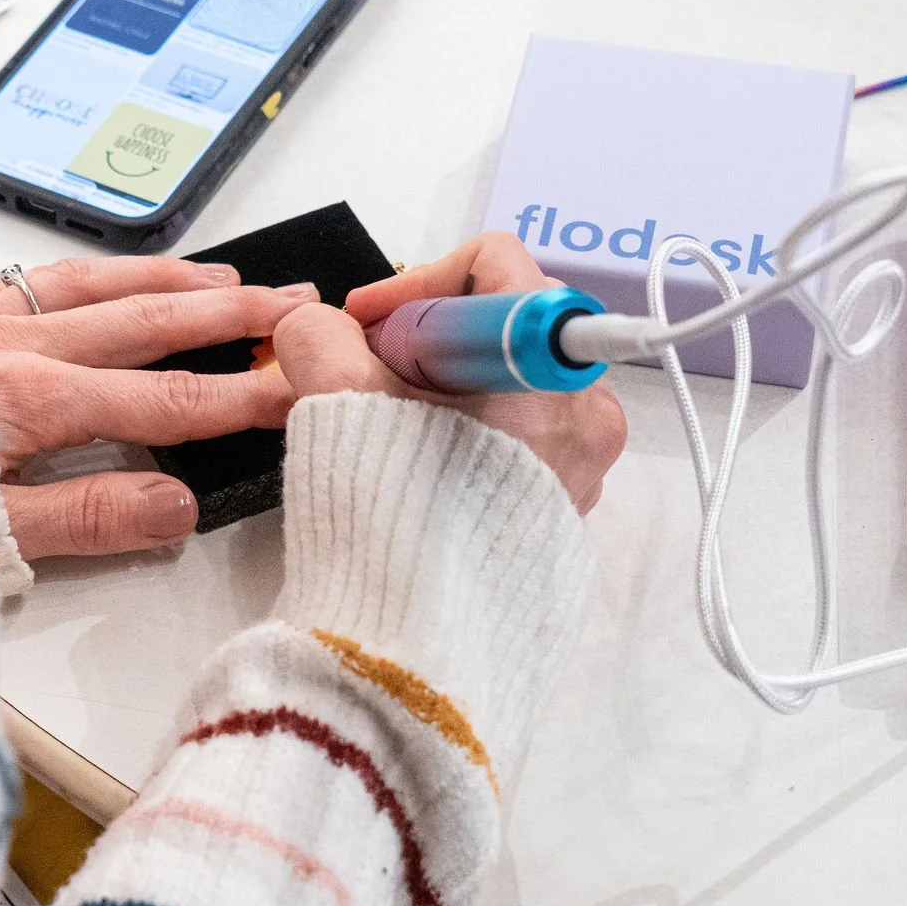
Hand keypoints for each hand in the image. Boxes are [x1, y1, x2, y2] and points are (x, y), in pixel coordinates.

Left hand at [0, 257, 313, 557]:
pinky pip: (40, 274)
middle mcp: (14, 343)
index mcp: (29, 399)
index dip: (241, 396)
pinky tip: (119, 273)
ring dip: (173, 282)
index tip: (297, 392)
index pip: (165, 398)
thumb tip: (175, 506)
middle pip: (148, 322)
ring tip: (230, 280)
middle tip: (293, 308)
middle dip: (231, 315)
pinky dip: (96, 270)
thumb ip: (84, 518)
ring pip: (99, 285)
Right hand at [270, 232, 626, 511]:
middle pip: (508, 319)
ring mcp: (584, 459)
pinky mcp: (566, 500)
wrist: (414, 639)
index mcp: (547, 371)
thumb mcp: (337, 401)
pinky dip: (470, 426)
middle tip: (371, 369)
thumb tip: (320, 328)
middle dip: (430, 332)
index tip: (365, 323)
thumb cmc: (392, 521)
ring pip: (513, 376)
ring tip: (390, 419)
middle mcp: (586, 410)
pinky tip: (419, 457)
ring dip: (446, 381)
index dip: (414, 281)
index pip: (492, 265)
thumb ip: (320, 336)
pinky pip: (523, 430)